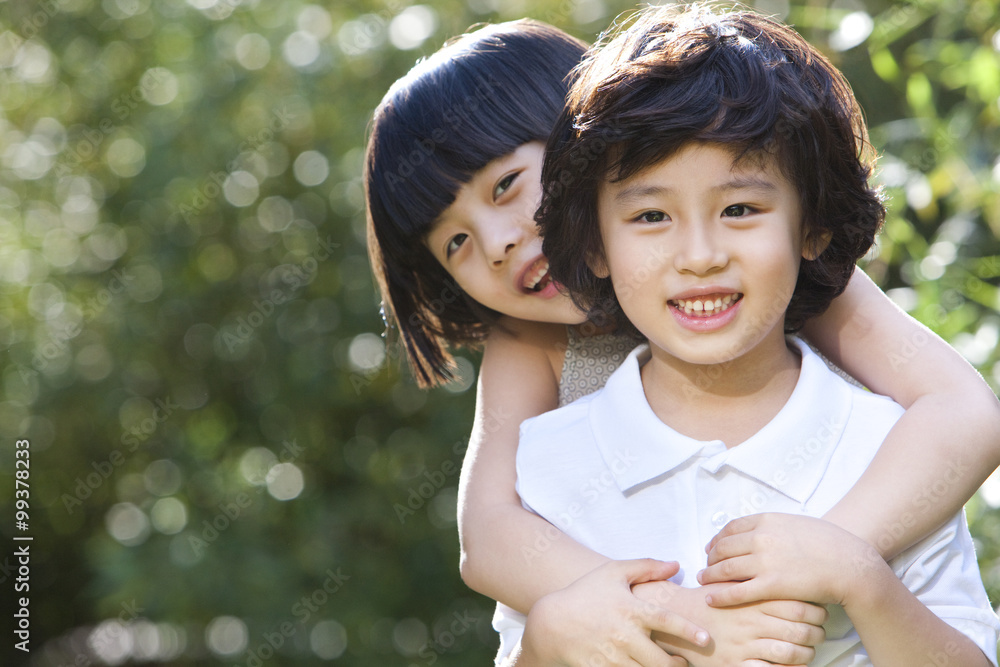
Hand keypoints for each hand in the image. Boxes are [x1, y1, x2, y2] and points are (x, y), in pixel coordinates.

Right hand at [518, 559, 708, 666]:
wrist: (551, 623)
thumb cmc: (585, 593)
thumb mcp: (612, 572)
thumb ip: (645, 566)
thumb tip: (675, 565)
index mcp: (630, 609)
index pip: (666, 621)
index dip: (688, 630)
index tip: (705, 638)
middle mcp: (623, 635)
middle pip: (661, 659)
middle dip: (678, 665)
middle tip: (684, 662)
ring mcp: (612, 656)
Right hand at [635, 581, 826, 666]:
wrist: (675, 618)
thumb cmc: (705, 599)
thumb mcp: (729, 579)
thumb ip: (752, 573)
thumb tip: (781, 568)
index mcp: (751, 598)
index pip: (796, 604)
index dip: (814, 610)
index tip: (819, 611)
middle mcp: (750, 621)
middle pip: (799, 628)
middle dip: (816, 632)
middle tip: (820, 632)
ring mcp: (744, 644)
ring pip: (790, 652)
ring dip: (807, 653)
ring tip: (810, 649)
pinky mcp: (736, 664)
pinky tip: (795, 666)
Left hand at [698, 513, 887, 607]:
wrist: (850, 564)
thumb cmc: (828, 543)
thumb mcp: (795, 523)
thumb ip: (772, 526)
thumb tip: (755, 531)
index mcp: (766, 521)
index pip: (730, 528)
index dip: (717, 539)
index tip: (712, 547)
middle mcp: (761, 538)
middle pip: (723, 547)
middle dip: (711, 558)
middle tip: (706, 566)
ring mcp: (765, 562)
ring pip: (725, 568)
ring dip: (710, 575)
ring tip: (704, 580)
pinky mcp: (771, 586)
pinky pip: (737, 591)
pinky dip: (720, 595)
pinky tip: (712, 598)